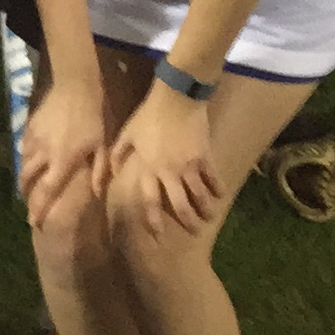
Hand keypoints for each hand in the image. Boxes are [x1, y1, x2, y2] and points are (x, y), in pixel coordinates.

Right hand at [14, 79, 106, 229]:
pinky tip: (28, 156)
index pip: (46, 191)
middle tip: (28, 202)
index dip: (38, 208)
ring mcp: (34, 138)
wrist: (76, 85)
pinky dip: (25, 155)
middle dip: (25, 193)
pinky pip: (23, 145)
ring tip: (27, 183)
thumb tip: (96, 194)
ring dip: (24, 175)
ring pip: (23, 162)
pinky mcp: (30, 125)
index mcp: (62, 161)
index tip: (33, 222)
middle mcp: (43, 153)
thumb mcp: (103, 145)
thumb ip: (99, 171)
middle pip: (27, 179)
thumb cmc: (95, 116)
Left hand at [106, 83, 221, 234]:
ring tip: (209, 217)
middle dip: (187, 221)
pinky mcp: (205, 156)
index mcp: (149, 168)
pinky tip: (221, 195)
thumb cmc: (149, 115)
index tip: (157, 236)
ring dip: (205, 209)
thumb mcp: (128, 134)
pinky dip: (218, 188)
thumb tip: (113, 173)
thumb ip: (119, 155)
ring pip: (200, 195)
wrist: (176, 97)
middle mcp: (170, 172)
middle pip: (180, 204)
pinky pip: (214, 177)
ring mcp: (190, 165)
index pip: (150, 201)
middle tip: (194, 232)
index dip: (153, 220)